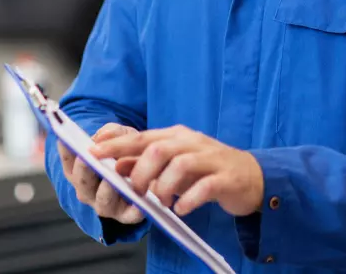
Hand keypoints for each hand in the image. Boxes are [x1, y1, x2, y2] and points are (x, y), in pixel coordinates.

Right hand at [59, 123, 144, 224]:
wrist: (147, 171)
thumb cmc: (127, 153)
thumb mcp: (121, 136)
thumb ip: (112, 132)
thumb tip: (101, 137)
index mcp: (80, 171)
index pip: (68, 160)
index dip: (66, 150)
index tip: (65, 139)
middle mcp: (88, 191)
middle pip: (82, 182)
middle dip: (84, 169)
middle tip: (86, 158)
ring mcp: (106, 205)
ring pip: (103, 200)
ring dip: (106, 189)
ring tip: (110, 179)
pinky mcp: (127, 215)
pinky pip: (129, 215)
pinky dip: (134, 210)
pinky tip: (139, 201)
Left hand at [90, 125, 264, 217]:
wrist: (252, 177)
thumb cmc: (208, 170)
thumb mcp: (175, 164)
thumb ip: (148, 163)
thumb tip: (116, 166)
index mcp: (178, 137)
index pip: (142, 137)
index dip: (116, 145)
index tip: (93, 152)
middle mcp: (194, 143)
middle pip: (159, 149)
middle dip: (140, 172)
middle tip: (135, 191)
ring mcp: (212, 159)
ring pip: (181, 165)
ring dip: (164, 187)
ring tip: (161, 202)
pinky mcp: (226, 178)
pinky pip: (205, 186)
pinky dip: (188, 200)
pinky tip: (181, 209)